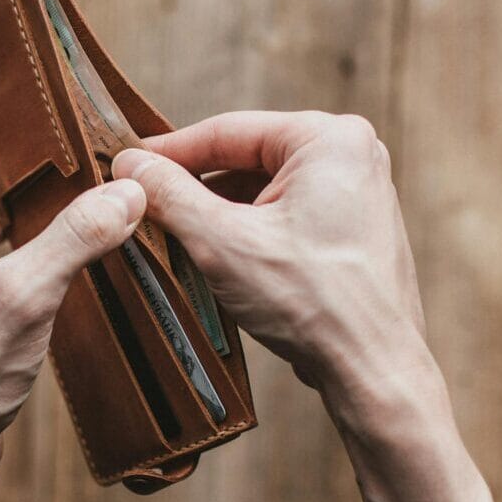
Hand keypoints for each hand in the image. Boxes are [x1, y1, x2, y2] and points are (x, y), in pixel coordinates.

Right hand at [113, 111, 426, 401]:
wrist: (373, 371)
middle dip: (195, 184)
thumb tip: (130, 165)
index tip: (128, 164)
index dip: (170, 151)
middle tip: (147, 203)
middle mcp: (351, 156)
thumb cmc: (315, 303)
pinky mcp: (351, 229)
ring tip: (176, 233)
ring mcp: (356, 193)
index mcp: (329, 139)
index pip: (228, 130)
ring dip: (219, 210)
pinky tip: (217, 253)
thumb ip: (171, 195)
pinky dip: (248, 228)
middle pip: (247, 158)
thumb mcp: (222, 242)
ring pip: (264, 189)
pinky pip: (285, 213)